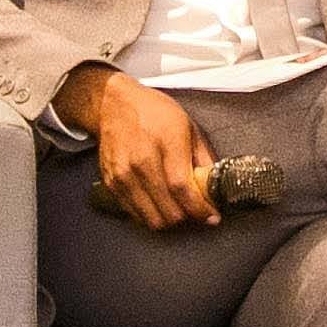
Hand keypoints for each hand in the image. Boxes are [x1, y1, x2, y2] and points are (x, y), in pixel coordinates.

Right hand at [63, 65, 219, 230]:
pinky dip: (151, 215)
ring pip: (151, 219)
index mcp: (166, 143)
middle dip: (189, 218)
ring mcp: (124, 175)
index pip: (182, 188)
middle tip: (198, 212)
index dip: (200, 208)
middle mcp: (141, 161)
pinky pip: (135, 213)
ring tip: (180, 210)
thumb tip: (215, 184)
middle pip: (168, 209)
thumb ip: (203, 158)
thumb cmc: (152, 112)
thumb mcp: (188, 126)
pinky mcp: (112, 183)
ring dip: (170, 221)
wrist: (114, 104)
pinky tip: (161, 205)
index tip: (212, 215)